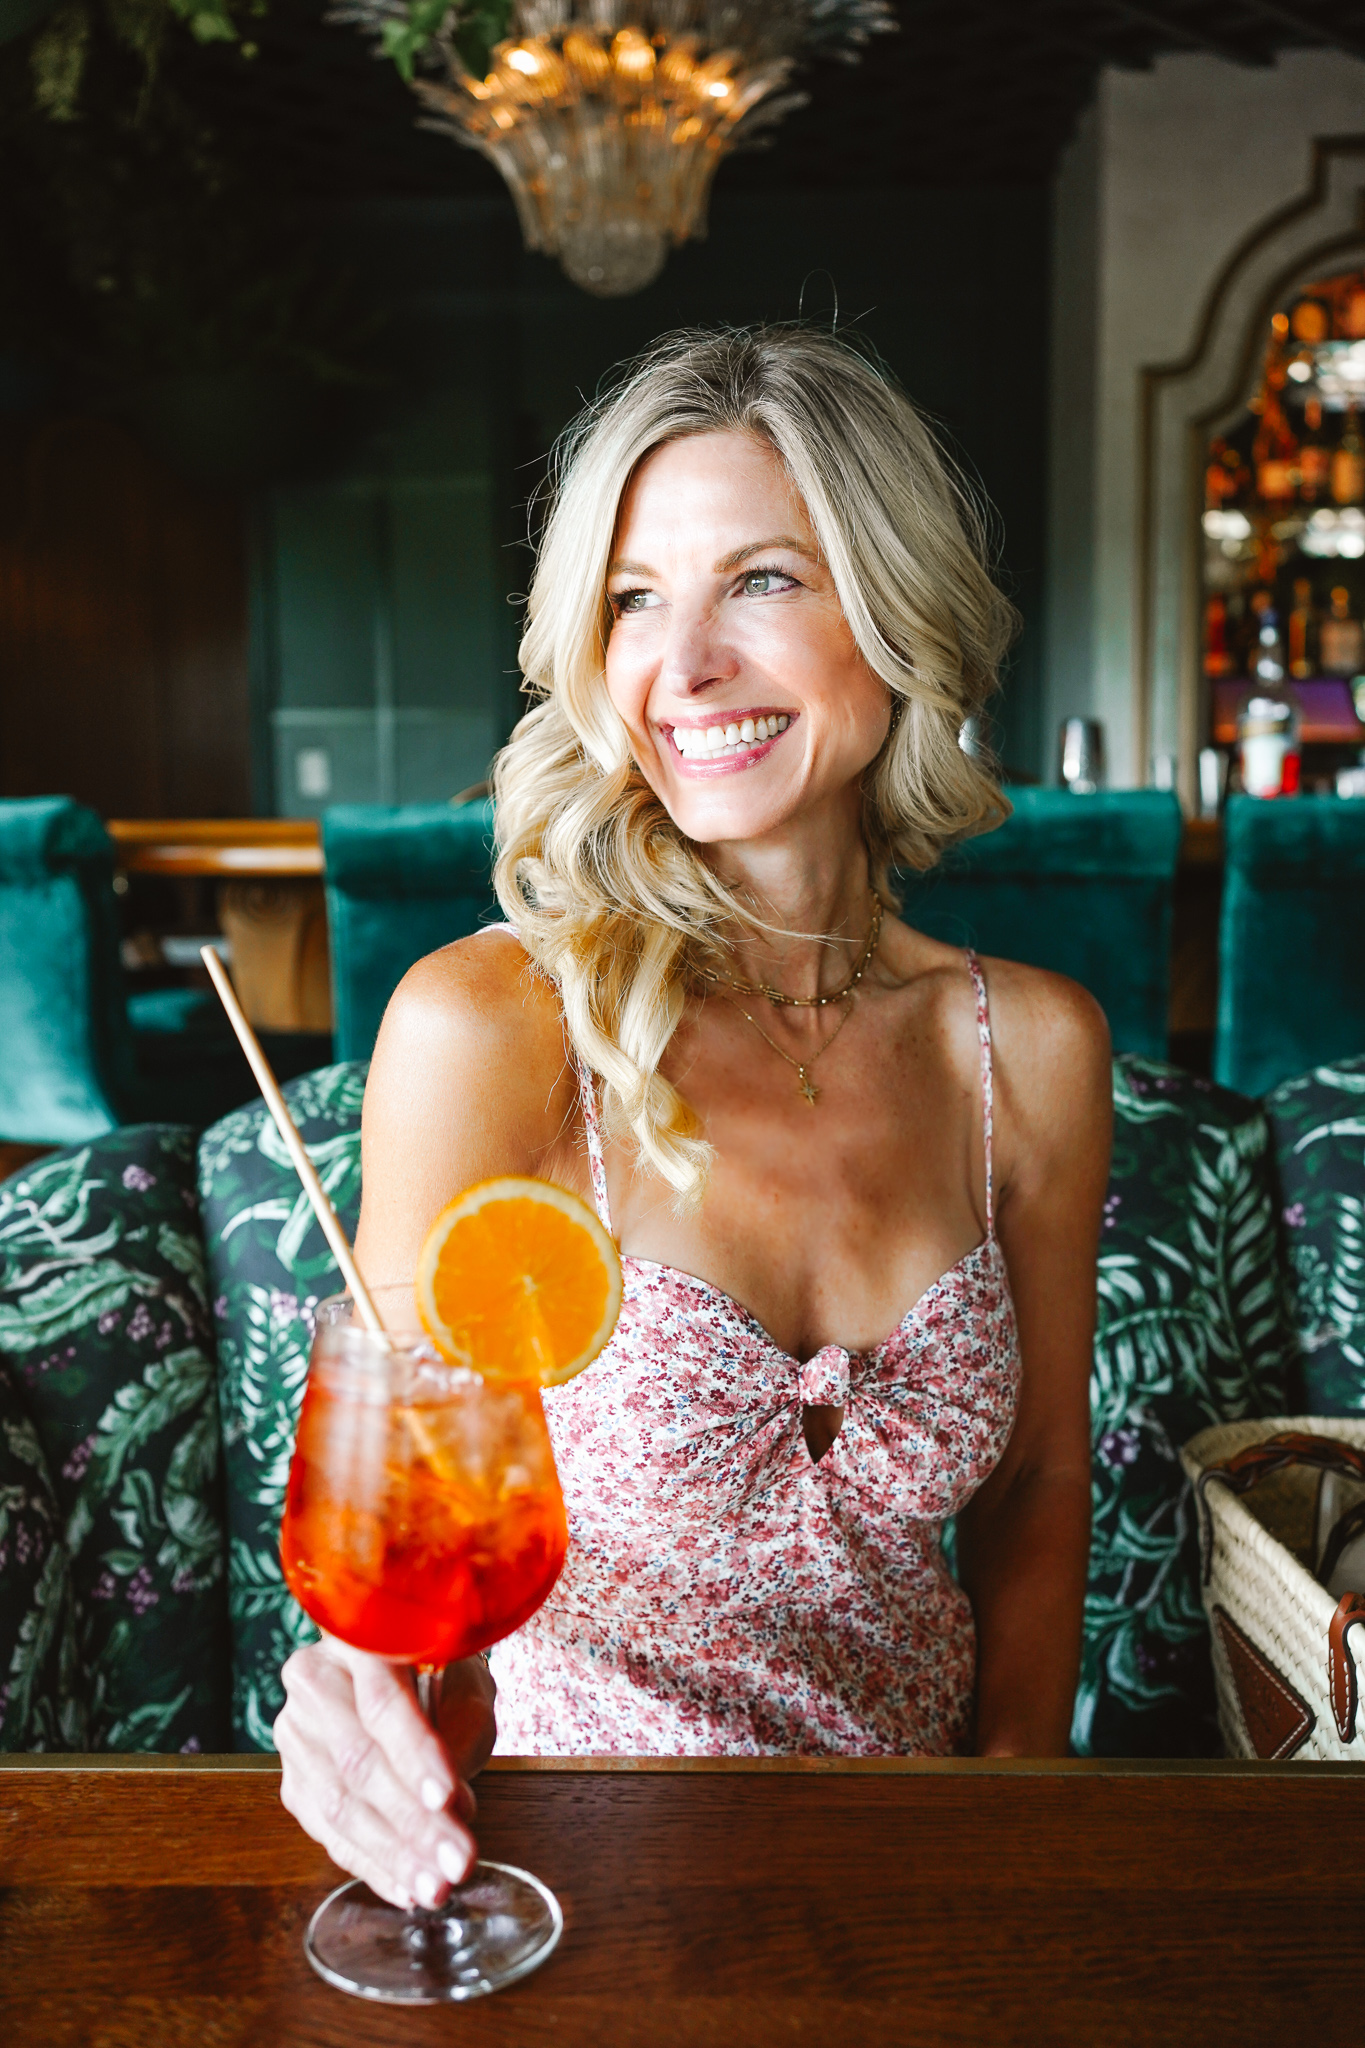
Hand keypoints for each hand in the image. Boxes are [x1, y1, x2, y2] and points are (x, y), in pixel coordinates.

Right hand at [276, 1637, 496, 1909]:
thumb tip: (452, 1808)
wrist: (399, 1671)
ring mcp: (294, 1733)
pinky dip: (371, 1864)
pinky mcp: (292, 1781)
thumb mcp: (464, 1688)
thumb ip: (458, 1737)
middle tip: (455, 1860)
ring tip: (434, 1886)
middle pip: (358, 1761)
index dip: (414, 1753)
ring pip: (339, 1804)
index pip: (381, 1701)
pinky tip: (404, 1886)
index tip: (448, 1797)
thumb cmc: (438, 1674)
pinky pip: (328, 1832)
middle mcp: (313, 1681)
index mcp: (355, 1638)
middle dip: (412, 1821)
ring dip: (392, 1854)